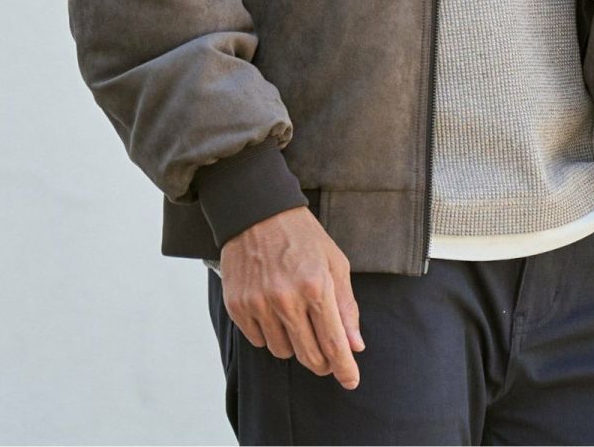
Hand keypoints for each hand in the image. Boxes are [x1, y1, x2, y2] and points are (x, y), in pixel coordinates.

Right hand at [218, 204, 365, 389]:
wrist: (256, 211)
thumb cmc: (302, 236)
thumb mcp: (334, 262)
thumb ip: (346, 306)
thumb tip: (355, 346)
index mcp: (316, 286)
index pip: (334, 343)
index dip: (344, 368)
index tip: (351, 381)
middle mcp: (286, 299)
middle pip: (308, 356)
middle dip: (322, 363)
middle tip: (327, 357)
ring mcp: (259, 304)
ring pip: (282, 351)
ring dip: (293, 344)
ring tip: (295, 317)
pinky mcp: (238, 306)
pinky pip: (258, 341)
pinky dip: (269, 334)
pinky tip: (273, 311)